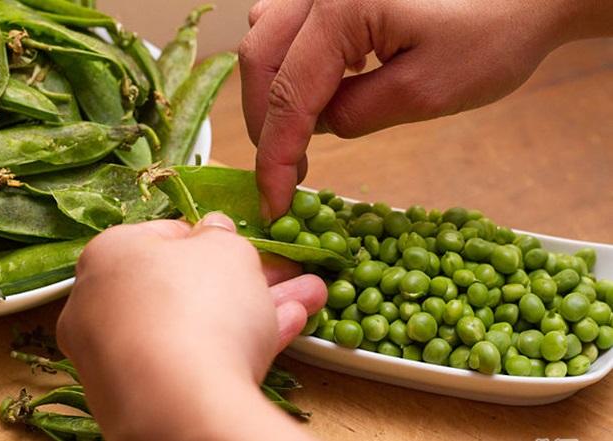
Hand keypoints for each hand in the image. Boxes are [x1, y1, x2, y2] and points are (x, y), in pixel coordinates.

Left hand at [57, 213, 323, 440]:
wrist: (182, 405)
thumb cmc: (200, 305)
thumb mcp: (227, 250)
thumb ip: (223, 236)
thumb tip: (215, 230)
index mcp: (108, 255)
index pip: (162, 236)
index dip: (209, 237)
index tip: (239, 244)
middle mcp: (101, 305)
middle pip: (184, 284)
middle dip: (244, 278)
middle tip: (281, 273)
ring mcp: (118, 356)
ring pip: (196, 324)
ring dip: (254, 309)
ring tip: (306, 298)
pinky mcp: (140, 397)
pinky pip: (194, 360)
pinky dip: (237, 345)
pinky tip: (285, 330)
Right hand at [240, 0, 611, 218]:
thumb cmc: (493, 33)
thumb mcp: (424, 92)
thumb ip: (355, 114)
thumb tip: (318, 126)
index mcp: (341, 8)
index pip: (288, 94)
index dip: (274, 157)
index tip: (273, 203)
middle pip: (259, 60)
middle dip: (265, 124)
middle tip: (286, 173)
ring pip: (265, 38)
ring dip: (271, 90)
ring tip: (298, 133)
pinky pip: (287, 23)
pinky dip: (287, 62)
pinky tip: (316, 84)